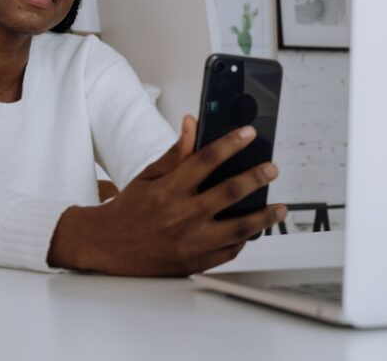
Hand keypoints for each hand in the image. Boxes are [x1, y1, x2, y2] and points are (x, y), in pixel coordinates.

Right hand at [48, 115, 286, 275]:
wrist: (108, 246)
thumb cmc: (130, 209)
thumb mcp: (148, 176)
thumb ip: (175, 152)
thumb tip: (192, 124)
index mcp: (169, 190)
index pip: (206, 160)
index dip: (230, 143)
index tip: (248, 134)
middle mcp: (181, 216)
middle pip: (229, 192)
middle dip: (256, 177)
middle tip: (271, 169)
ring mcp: (190, 242)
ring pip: (238, 228)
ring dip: (263, 216)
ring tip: (278, 208)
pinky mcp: (194, 263)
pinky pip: (228, 252)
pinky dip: (244, 240)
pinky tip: (252, 231)